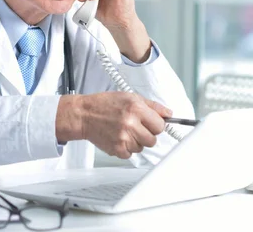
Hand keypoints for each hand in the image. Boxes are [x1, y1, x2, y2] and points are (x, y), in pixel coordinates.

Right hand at [56, 92, 172, 158]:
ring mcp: (123, 138)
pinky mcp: (116, 149)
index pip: (160, 125)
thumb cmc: (105, 104)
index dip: (156, 124)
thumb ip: (152, 106)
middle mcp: (131, 123)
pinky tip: (118, 138)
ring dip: (136, 142)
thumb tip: (169, 114)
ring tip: (124, 131)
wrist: (84, 114)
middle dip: (146, 134)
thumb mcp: (130, 97)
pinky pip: (131, 154)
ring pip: (142, 148)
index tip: (150, 123)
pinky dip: (126, 148)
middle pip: (153, 139)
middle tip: (135, 127)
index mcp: (136, 108)